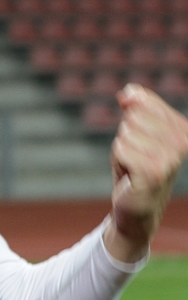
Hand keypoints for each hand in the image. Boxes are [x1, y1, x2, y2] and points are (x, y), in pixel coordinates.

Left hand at [104, 83, 187, 262]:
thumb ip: (135, 105)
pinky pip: (120, 149)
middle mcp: (182, 141)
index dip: (129, 117)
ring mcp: (171, 157)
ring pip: (125, 133)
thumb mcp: (135, 130)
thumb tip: (128, 93)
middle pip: (131, 116)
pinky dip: (118, 160)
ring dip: (122, 150)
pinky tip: (130, 175)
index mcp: (182, 129)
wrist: (137, 206)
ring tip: (134, 166)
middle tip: (136, 156)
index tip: (140, 139)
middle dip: (126, 135)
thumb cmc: (135, 165)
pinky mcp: (154, 172)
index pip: (142, 100)